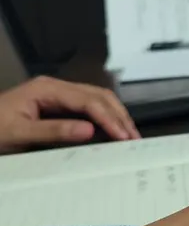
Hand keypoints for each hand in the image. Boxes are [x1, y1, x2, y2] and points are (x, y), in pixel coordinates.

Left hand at [0, 76, 139, 151]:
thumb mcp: (19, 134)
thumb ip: (54, 131)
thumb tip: (90, 131)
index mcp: (47, 89)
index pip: (88, 101)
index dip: (108, 118)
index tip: (123, 137)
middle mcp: (55, 87)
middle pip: (98, 96)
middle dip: (119, 116)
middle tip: (133, 138)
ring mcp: (57, 95)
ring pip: (96, 99)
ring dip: (115, 116)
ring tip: (129, 135)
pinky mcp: (57, 104)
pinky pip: (88, 108)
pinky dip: (104, 119)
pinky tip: (112, 131)